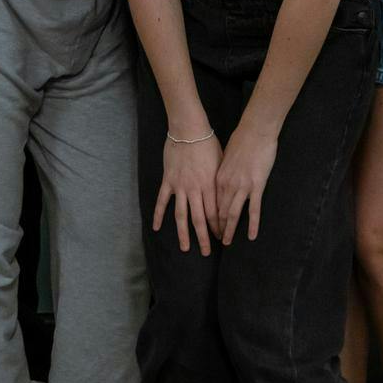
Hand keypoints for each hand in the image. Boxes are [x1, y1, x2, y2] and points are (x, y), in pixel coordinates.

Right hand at [154, 131, 220, 254]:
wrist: (188, 129)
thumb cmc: (208, 143)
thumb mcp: (220, 162)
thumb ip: (220, 181)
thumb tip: (226, 197)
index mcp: (210, 185)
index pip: (215, 213)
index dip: (218, 227)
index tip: (221, 238)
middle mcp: (195, 189)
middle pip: (199, 219)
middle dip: (204, 237)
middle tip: (207, 252)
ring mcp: (180, 186)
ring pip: (181, 215)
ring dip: (184, 233)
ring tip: (185, 248)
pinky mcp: (168, 181)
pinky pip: (162, 201)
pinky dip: (159, 215)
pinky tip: (156, 228)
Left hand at [215, 118, 277, 243]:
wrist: (255, 130)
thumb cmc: (241, 140)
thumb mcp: (224, 157)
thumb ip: (220, 172)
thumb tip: (217, 180)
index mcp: (217, 178)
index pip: (210, 204)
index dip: (208, 219)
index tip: (207, 229)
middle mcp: (227, 184)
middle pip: (218, 212)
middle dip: (215, 229)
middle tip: (214, 242)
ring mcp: (242, 186)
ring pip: (232, 214)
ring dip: (229, 230)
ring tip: (226, 243)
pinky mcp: (256, 185)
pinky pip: (253, 209)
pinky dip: (252, 224)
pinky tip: (251, 236)